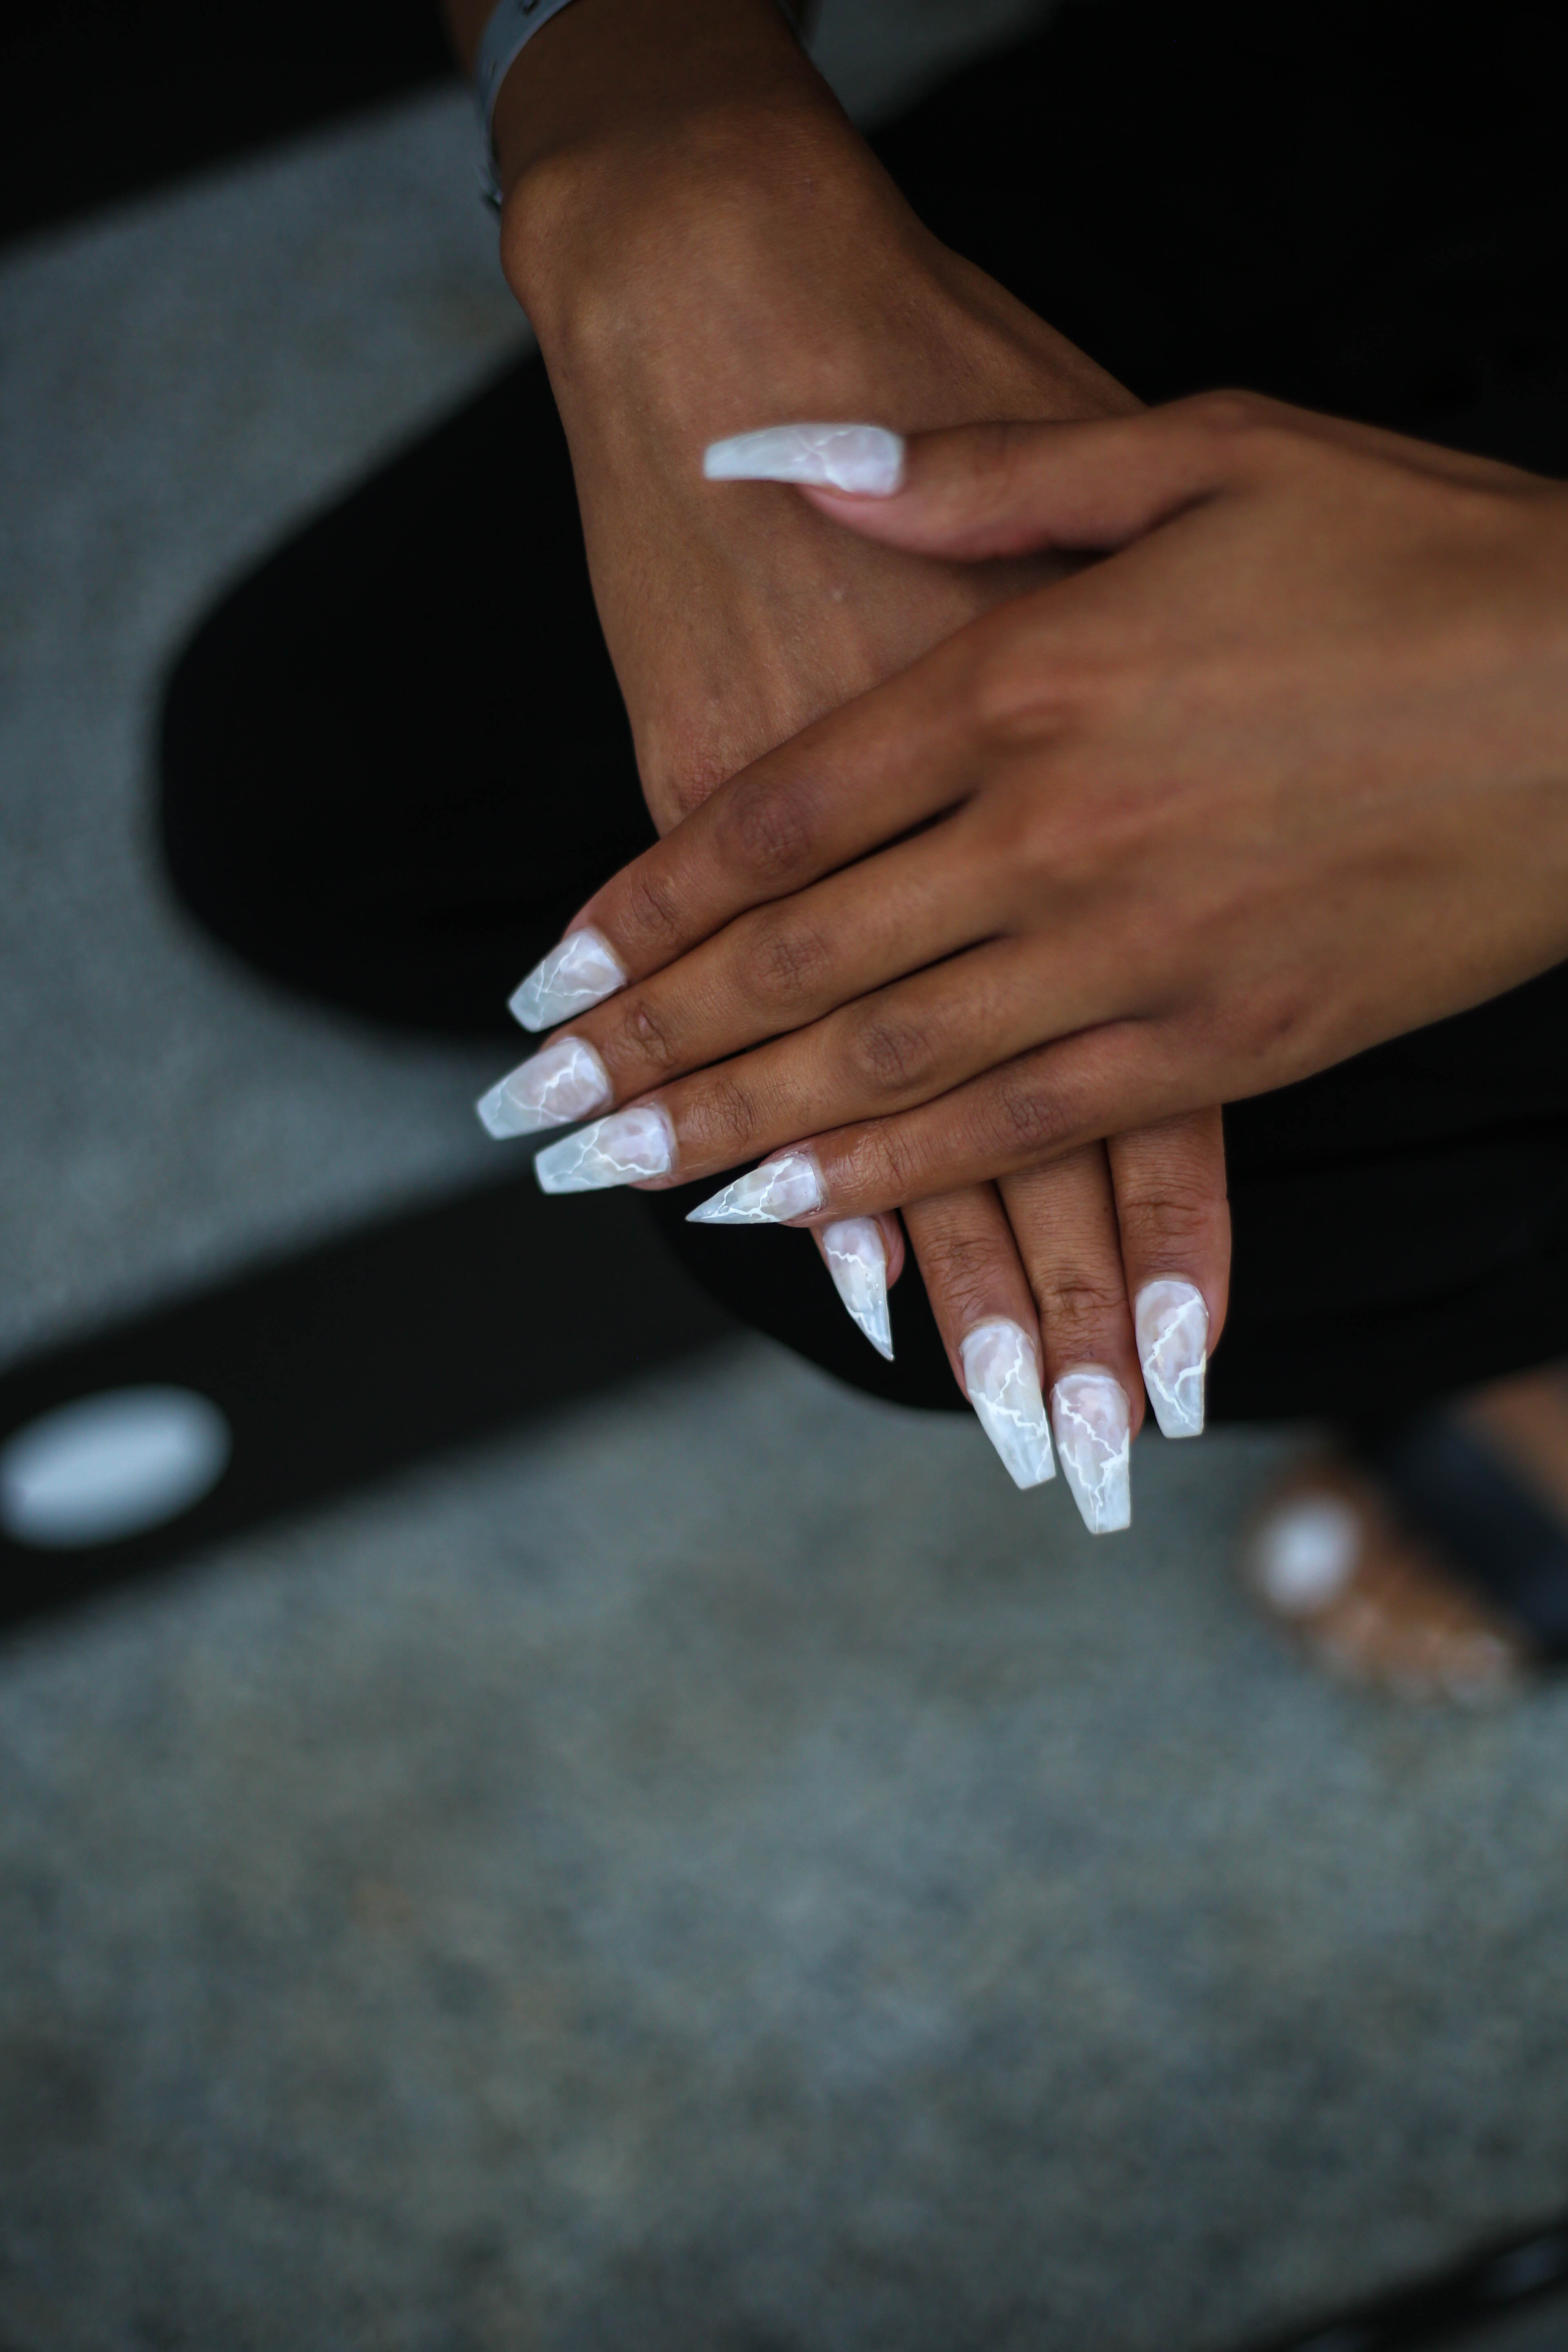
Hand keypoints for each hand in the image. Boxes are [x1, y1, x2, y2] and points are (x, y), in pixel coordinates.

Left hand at [510, 395, 1567, 1227]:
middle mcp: (1060, 833)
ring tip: (621, 1181)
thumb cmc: (1415, 542)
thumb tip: (787, 460)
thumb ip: (972, 476)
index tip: (552, 983)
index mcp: (1030, 679)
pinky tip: (807, 1227)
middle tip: (533, 1121)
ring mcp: (1146, 953)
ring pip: (893, 1071)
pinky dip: (911, 1191)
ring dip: (741, 1134)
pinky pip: (1032, 1135)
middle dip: (653, 1052)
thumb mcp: (1194, 443)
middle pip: (804, 963)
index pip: (777, 819)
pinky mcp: (1234, 1042)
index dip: (648, 911)